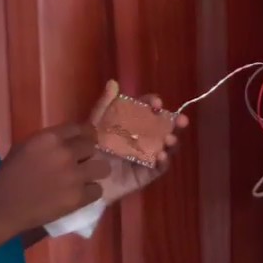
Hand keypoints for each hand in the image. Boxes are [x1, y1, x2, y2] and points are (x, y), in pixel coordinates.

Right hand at [0, 123, 111, 239]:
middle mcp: (66, 153)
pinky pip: (98, 190)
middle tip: (81, 164)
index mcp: (50, 137)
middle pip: (92, 147)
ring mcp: (75, 176)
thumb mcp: (24, 147)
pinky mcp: (79, 197)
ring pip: (103, 168)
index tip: (85, 142)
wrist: (3, 207)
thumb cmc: (8, 176)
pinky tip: (79, 195)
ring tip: (85, 179)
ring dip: (95, 172)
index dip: (85, 136)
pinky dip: (90, 193)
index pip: (81, 128)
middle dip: (87, 155)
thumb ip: (49, 141)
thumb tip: (69, 141)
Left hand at [89, 80, 188, 201]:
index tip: (157, 103)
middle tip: (181, 120)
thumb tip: (113, 82)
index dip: (154, 105)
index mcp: (131, 124)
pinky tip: (161, 156)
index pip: (147, 110)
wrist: (81, 180)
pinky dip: (164, 161)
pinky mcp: (145, 174)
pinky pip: (159, 168)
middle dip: (174, 122)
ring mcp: (146, 156)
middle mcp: (142, 138)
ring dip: (171, 141)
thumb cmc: (88, 150)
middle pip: (162, 127)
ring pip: (165, 147)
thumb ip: (104, 105)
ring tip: (169, 140)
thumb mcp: (94, 125)